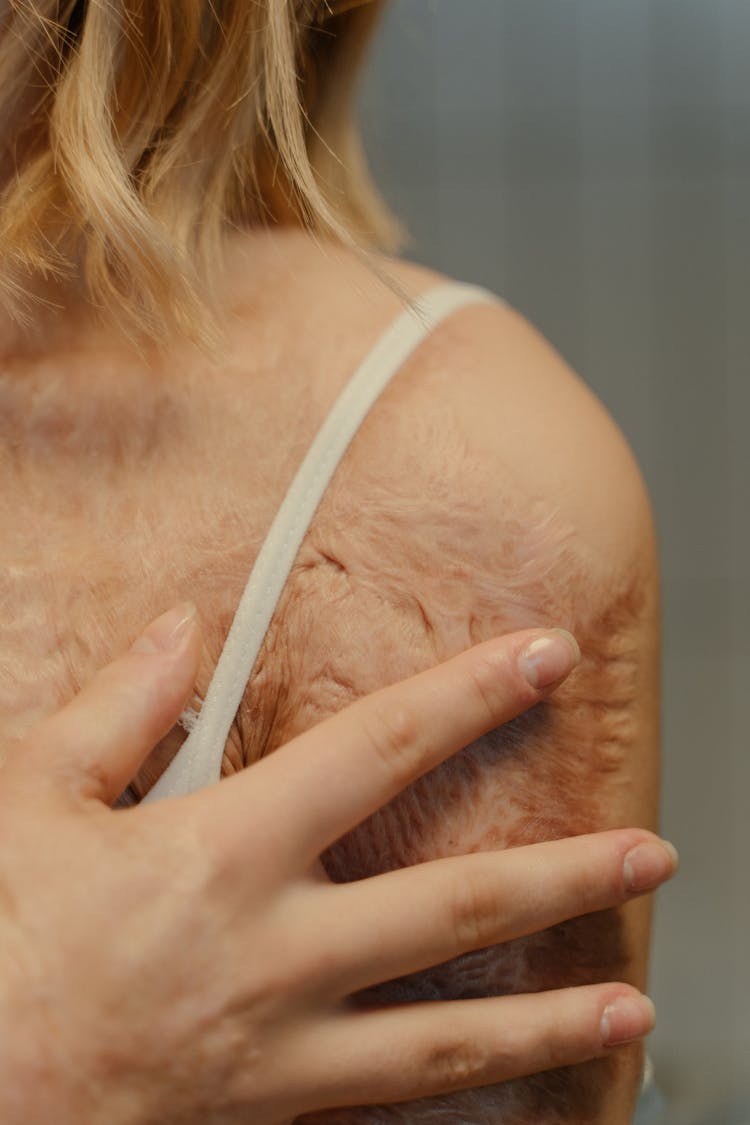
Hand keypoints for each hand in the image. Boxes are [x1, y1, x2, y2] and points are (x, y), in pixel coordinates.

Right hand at [0, 606, 676, 1124]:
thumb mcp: (29, 799)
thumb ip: (117, 706)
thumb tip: (182, 628)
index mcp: (225, 852)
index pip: (380, 747)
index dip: (472, 693)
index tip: (545, 658)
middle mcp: (276, 951)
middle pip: (454, 905)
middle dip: (564, 873)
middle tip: (652, 853)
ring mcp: (283, 1048)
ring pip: (445, 1035)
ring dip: (550, 1019)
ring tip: (633, 1005)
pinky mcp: (270, 1114)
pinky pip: (384, 1106)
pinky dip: (457, 1097)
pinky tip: (509, 1088)